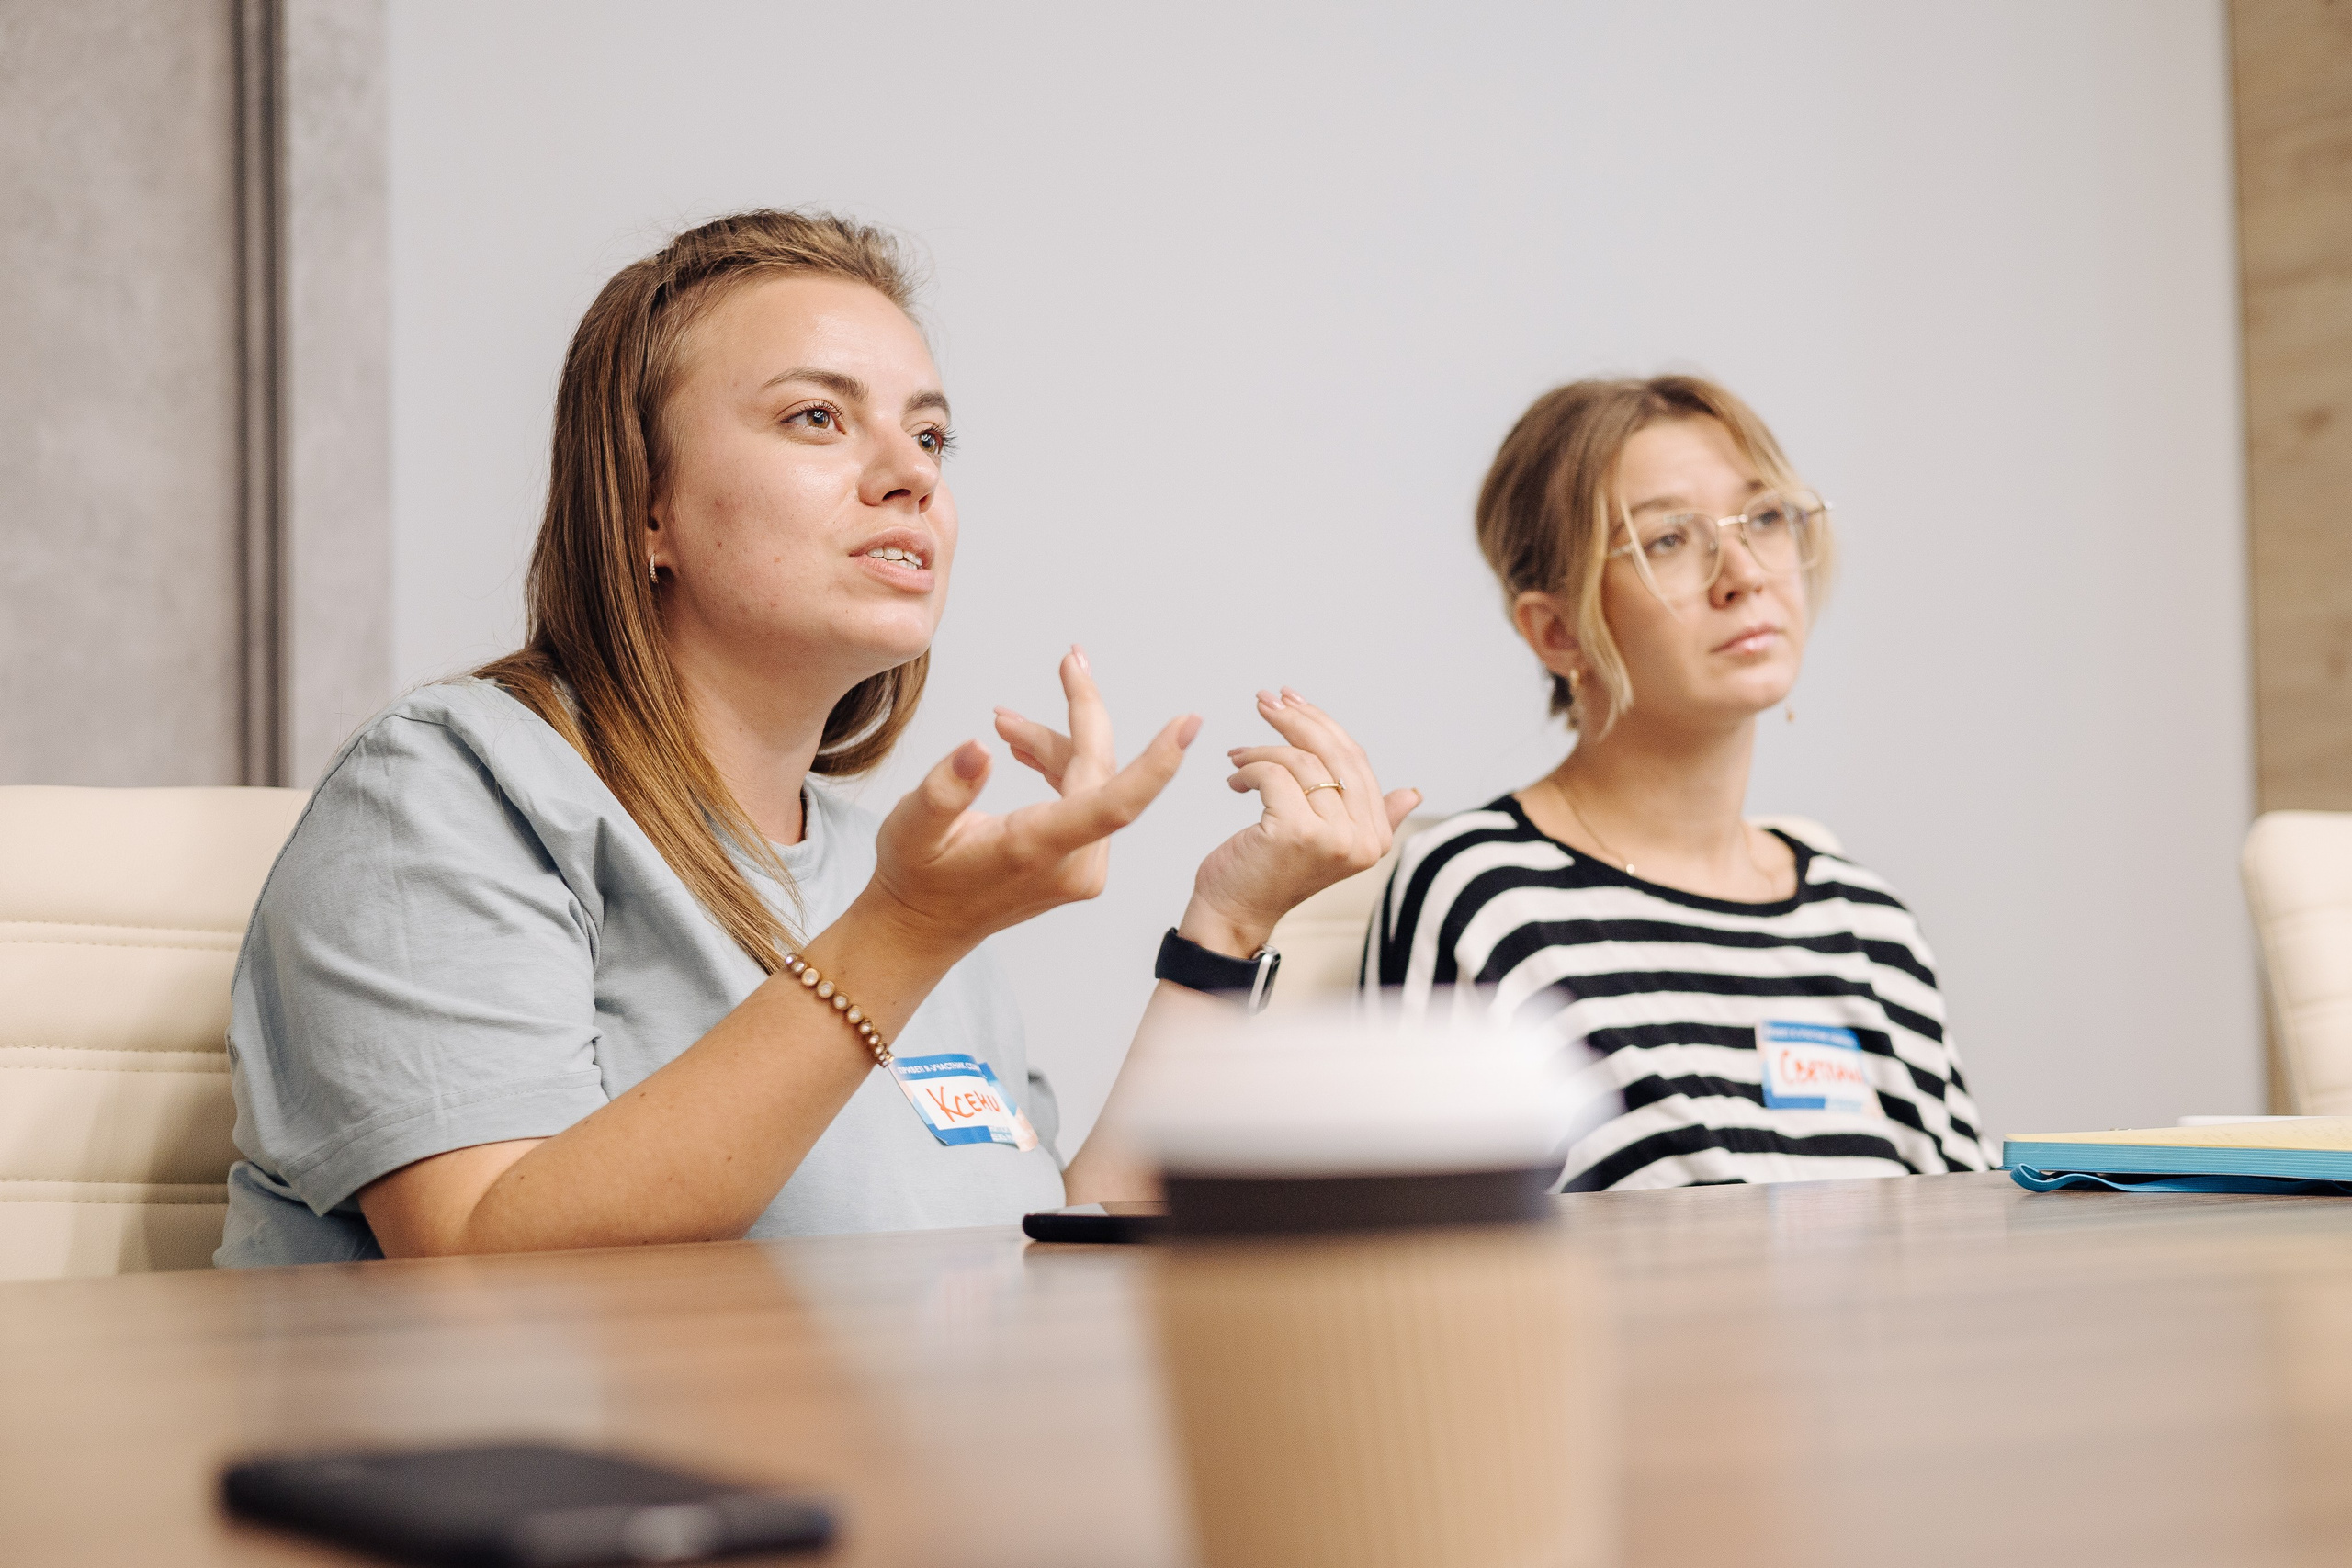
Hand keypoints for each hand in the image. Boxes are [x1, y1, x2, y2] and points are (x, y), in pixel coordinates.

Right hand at [864, 648, 1197, 958]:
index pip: (1113, 803)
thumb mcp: (912, 827)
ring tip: (1004, 723)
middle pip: (1100, 772)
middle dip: (1081, 713)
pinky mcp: (1080, 865)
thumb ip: (946, 789)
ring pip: (1092, 782)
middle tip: (1069, 660)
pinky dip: (1060, 766)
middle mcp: (1073, 864)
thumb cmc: (916, 877)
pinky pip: (1086, 799)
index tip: (1187, 725)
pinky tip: (1024, 747)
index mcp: (1038, 848)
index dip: (1155, 763)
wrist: (924, 928)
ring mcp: (1082, 869)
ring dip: (1055, 743)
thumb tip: (979, 747)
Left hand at [1001, 684, 1419, 958]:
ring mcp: (1333, 837)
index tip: (1292, 700)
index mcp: (1376, 836)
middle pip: (1335, 754)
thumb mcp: (1327, 840)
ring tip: (1238, 757)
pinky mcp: (1297, 832)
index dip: (1323, 724)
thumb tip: (1413, 793)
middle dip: (1296, 720)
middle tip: (1265, 701)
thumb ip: (1370, 816)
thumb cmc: (1272, 872)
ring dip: (1262, 750)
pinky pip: (1273, 775)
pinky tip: (1234, 780)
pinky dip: (1248, 769)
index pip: (1356, 761)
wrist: (1234, 914)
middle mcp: (1363, 839)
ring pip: (1302, 762)